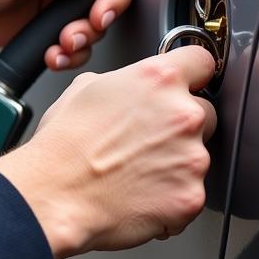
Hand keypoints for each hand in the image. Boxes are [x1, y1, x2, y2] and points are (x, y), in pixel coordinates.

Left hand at [0, 0, 133, 70]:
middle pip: (104, 4)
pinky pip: (68, 46)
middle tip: (69, 38)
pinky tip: (51, 58)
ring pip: (89, 29)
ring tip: (58, 51)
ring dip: (79, 45)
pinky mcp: (43, 29)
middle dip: (93, 26)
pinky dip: (65, 57)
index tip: (98, 16)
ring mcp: (55, 5)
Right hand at [0, 46, 216, 258]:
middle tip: (145, 140)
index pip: (201, 62)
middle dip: (181, 125)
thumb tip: (133, 89)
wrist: (54, 194)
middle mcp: (183, 114)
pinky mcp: (191, 196)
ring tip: (133, 172)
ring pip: (196, 156)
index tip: (187, 84)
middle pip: (205, 113)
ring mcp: (192, 158)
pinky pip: (190, 193)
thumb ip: (125, 82)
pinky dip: (170, 196)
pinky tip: (138, 194)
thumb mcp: (84, 88)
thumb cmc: (62, 145)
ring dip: (175, 163)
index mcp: (158, 80)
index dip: (191, 74)